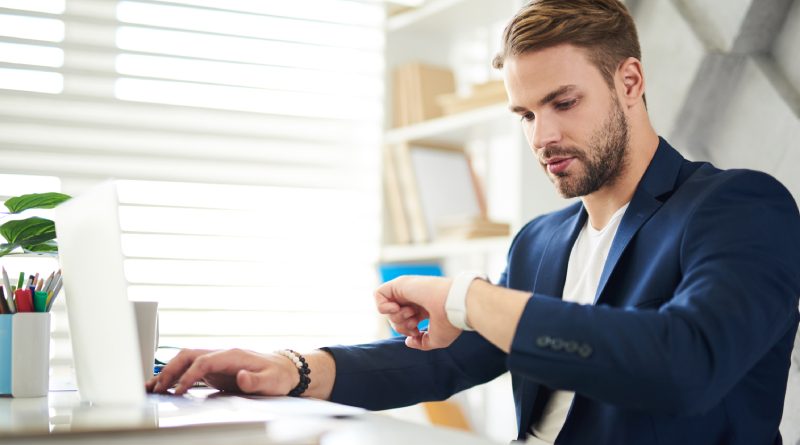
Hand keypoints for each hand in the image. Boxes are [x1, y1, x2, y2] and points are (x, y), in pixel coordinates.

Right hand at [145, 348, 298, 395]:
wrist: (284, 369)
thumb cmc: (277, 375)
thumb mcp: (271, 381)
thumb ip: (255, 380)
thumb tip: (241, 377)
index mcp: (233, 355)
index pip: (203, 361)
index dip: (188, 376)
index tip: (178, 391)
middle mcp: (222, 354)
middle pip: (189, 355)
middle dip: (171, 370)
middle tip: (157, 389)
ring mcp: (217, 361)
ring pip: (186, 359)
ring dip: (169, 371)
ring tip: (152, 387)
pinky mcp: (215, 369)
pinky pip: (190, 369)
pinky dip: (175, 375)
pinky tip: (164, 385)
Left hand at [374, 275, 460, 349]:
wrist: (453, 306)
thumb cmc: (448, 322)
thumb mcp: (436, 340)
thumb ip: (421, 342)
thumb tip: (408, 340)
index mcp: (424, 309)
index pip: (406, 321)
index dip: (407, 330)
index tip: (418, 332)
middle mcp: (415, 299)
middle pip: (394, 317)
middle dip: (400, 326)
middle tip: (413, 324)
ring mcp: (408, 290)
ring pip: (387, 308)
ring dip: (396, 317)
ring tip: (411, 314)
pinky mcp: (399, 283)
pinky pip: (378, 294)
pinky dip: (383, 306)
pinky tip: (396, 308)